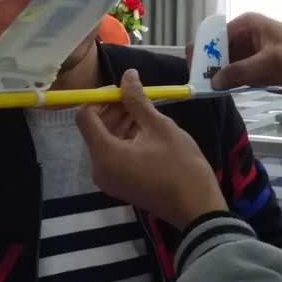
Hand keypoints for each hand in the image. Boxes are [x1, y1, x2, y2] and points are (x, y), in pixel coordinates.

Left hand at [76, 70, 225, 229]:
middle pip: (94, 129)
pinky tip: (146, 130)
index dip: (99, 98)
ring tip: (145, 111)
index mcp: (105, 154)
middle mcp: (99, 169)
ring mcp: (109, 180)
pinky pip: (114, 156)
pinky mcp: (120, 185)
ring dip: (120, 123)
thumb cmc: (180, 165)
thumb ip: (137, 100)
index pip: (85, 117)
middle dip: (112, 109)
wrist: (197, 207)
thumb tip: (127, 74)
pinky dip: (125, 140)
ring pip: (105, 142)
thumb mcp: (159, 127)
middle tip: (136, 96)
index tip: (122, 90)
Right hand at [208, 12, 281, 93]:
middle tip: (200, 85)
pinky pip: (235, 73)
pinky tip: (224, 91)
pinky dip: (230, 82)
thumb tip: (212, 81)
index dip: (201, 52)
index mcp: (245, 24)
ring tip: (209, 90)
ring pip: (224, 64)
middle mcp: (243, 34)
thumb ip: (240, 72)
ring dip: (218, 76)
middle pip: (216, 50)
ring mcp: (249, 51)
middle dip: (207, 66)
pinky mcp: (255, 65)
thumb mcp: (270, 63)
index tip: (193, 71)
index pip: (212, 35)